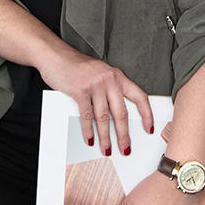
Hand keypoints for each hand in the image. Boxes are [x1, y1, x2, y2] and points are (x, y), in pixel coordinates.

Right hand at [37, 48, 153, 154]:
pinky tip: (90, 139)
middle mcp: (110, 79)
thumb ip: (110, 89)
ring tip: (106, 149)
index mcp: (118, 76)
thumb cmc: (77, 66)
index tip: (148, 128)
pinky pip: (87, 115)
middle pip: (121, 112)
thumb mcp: (100, 74)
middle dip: (124, 134)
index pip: (139, 97)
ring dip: (106, 137)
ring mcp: (95, 85)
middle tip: (126, 148)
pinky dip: (88, 130)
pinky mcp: (81, 91)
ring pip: (104, 117)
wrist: (56, 55)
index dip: (147, 115)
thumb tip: (116, 116)